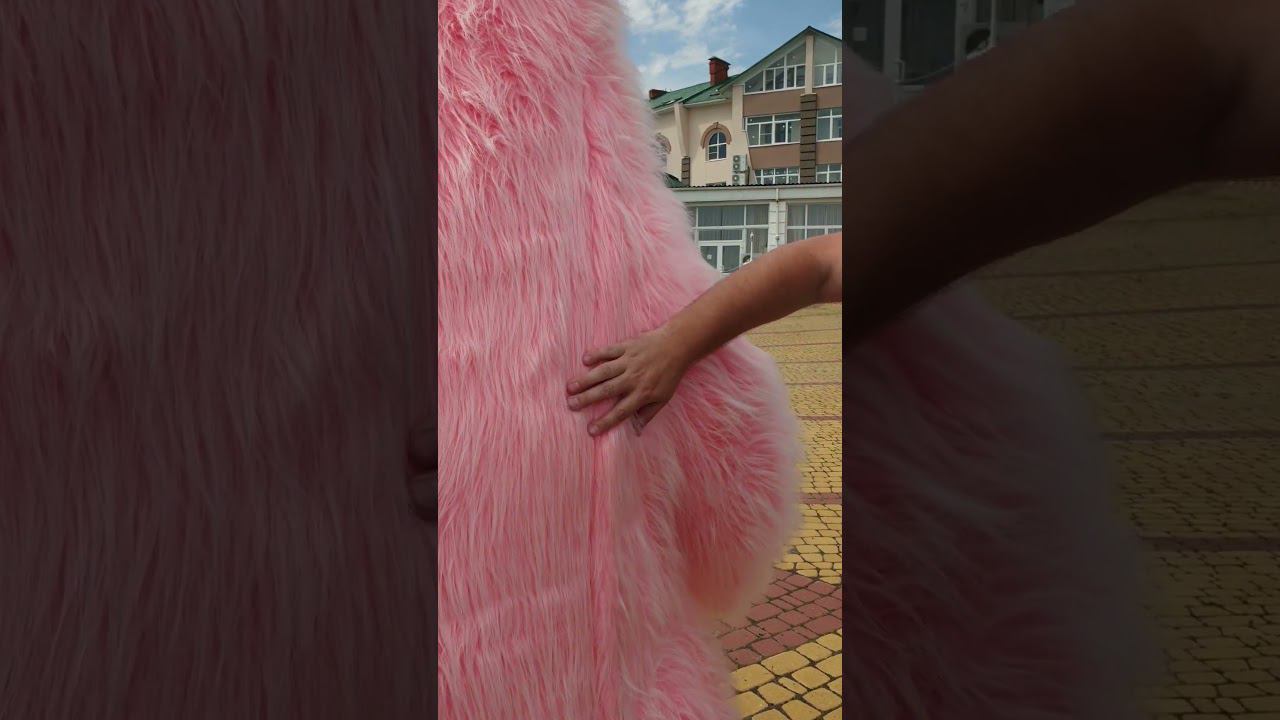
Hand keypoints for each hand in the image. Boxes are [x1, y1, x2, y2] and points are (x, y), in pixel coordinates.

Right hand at [566, 327, 690, 435]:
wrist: (677, 345)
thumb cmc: (670, 374)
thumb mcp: (664, 398)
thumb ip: (648, 414)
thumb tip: (636, 431)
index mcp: (643, 393)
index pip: (621, 411)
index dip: (606, 421)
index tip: (591, 430)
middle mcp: (634, 378)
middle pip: (607, 390)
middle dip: (588, 399)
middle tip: (571, 405)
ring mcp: (629, 361)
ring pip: (604, 371)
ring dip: (586, 379)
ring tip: (570, 387)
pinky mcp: (627, 346)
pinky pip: (609, 351)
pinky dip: (597, 354)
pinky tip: (584, 360)